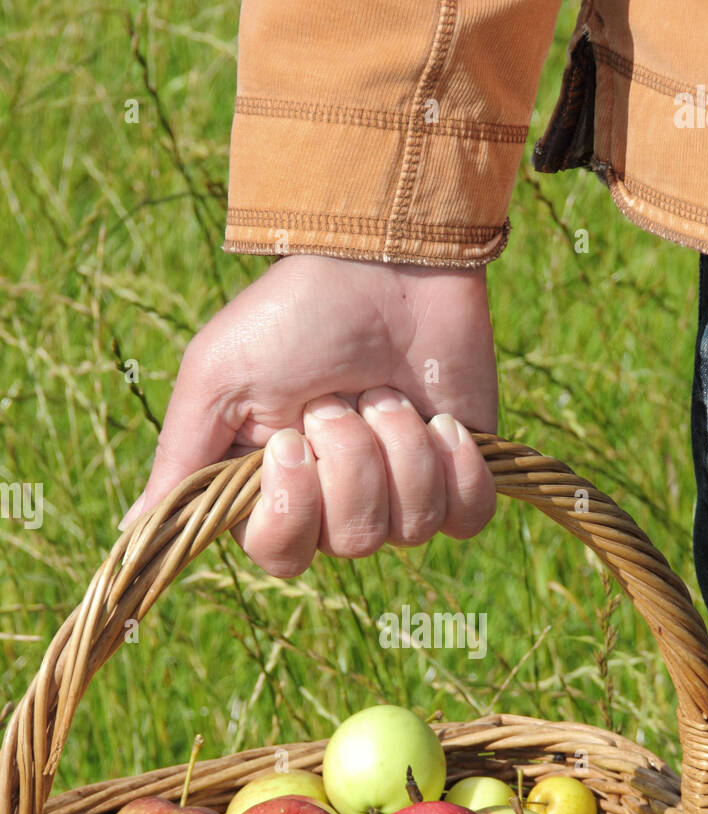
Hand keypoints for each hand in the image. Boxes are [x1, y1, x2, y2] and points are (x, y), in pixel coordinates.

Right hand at [120, 254, 498, 575]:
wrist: (387, 259)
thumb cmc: (292, 313)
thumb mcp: (218, 378)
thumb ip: (181, 460)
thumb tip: (135, 532)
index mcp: (273, 488)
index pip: (280, 553)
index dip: (293, 508)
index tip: (291, 440)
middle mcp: (336, 501)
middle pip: (351, 542)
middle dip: (351, 460)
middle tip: (343, 398)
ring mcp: (402, 492)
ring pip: (411, 527)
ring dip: (400, 447)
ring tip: (388, 391)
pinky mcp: (459, 476)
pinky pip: (467, 519)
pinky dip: (458, 469)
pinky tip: (442, 420)